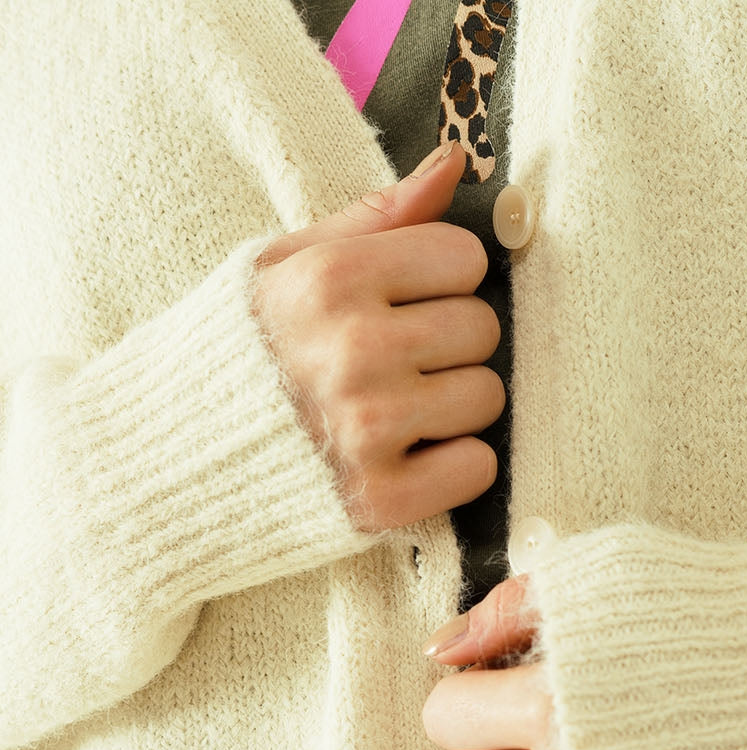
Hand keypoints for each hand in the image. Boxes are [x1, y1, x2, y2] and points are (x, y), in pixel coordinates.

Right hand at [250, 139, 504, 532]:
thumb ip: (374, 217)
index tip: (403, 304)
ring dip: (455, 406)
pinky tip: (408, 457)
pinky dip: (453, 467)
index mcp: (331, 280)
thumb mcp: (285, 267)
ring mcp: (368, 430)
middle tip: (398, 364)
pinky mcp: (379, 498)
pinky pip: (477, 468)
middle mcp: (354, 352)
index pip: (463, 259)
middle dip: (449, 345)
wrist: (169, 458)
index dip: (440, 281)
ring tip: (400, 411)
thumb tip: (453, 162)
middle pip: (481, 329)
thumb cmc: (239, 353)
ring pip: (486, 398)